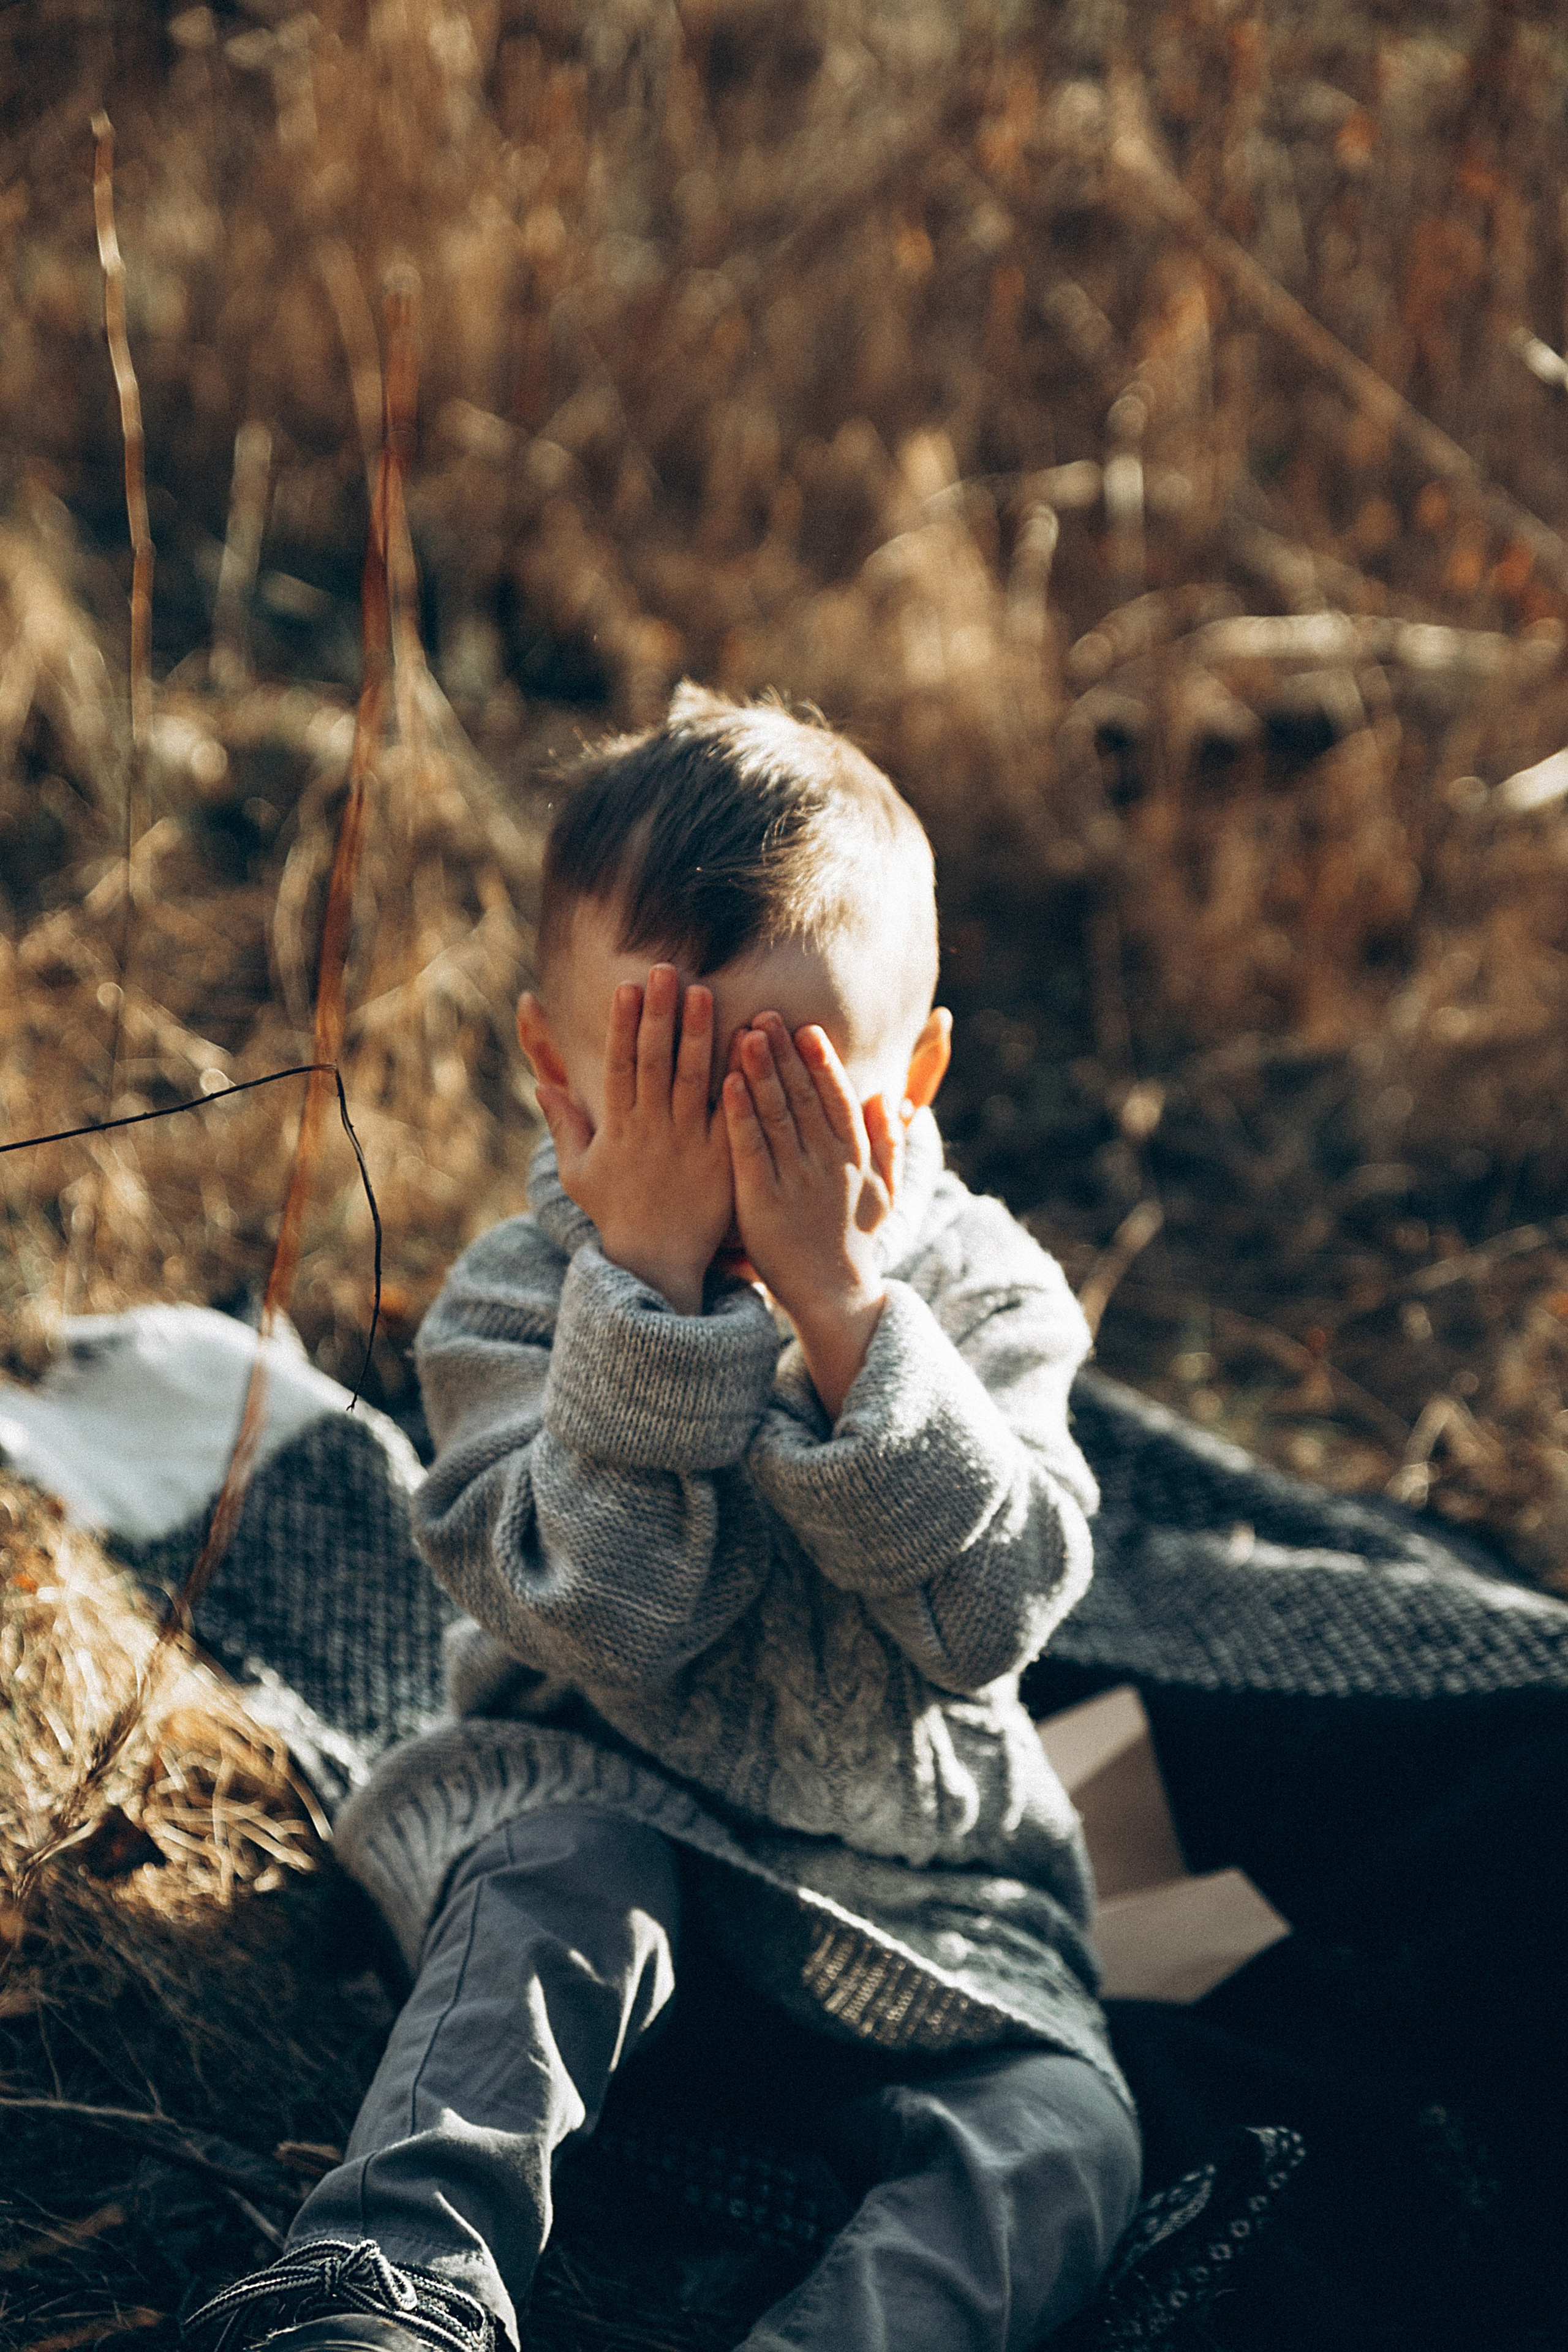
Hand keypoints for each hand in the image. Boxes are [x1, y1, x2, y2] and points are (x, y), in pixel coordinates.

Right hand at [538, 967, 731, 1314]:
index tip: (626, 986)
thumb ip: (563, 1126)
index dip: (621, 1025)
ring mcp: (689, 1143)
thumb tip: (541, 1087)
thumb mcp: (578, 1173)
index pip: (619, 1066)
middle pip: (655, 1062)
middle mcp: (653, 1129)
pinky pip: (731, 1113)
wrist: (658, 1262)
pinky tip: (747, 1044)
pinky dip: (738, 1079)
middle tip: (666, 971)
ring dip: (697, 1033)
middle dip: (659, 1014)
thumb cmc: (615, 1215)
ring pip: (693, 1078)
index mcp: (618, 1128)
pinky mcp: (722, 1158)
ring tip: (704, 992)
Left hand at [722, 1013, 901, 1417]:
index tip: (807, 1029)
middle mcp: (826, 1165)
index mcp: (853, 1159)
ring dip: (761, 1072)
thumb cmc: (854, 1240)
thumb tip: (891, 1098)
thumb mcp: (884, 1192)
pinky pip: (750, 1152)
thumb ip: (888, 1144)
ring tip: (744, 1034)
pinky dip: (740, 1116)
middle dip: (784, 1054)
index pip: (838, 1100)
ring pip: (776, 1117)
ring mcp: (794, 1182)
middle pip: (803, 1099)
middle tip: (765, 1014)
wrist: (831, 1294)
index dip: (822, 1064)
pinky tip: (727, 1086)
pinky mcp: (762, 1202)